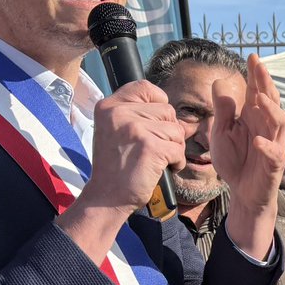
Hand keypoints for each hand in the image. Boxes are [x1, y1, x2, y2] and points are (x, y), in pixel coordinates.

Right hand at [80, 80, 183, 214]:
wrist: (106, 197)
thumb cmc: (115, 165)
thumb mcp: (115, 130)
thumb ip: (138, 114)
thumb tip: (174, 111)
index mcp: (108, 106)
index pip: (145, 87)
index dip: (158, 102)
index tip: (153, 123)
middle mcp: (119, 113)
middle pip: (167, 110)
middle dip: (168, 131)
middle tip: (151, 149)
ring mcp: (135, 129)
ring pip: (176, 130)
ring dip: (173, 148)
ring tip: (154, 159)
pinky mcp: (150, 146)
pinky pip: (178, 149)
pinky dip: (175, 162)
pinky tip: (159, 169)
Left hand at [210, 55, 284, 258]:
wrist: (242, 192)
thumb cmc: (235, 160)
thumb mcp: (221, 133)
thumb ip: (222, 111)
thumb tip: (219, 83)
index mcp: (254, 117)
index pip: (258, 91)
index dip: (257, 75)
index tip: (252, 56)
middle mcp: (267, 126)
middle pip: (271, 101)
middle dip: (266, 83)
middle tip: (259, 66)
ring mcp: (273, 144)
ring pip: (278, 123)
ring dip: (271, 110)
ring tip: (259, 100)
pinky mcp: (274, 164)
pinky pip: (274, 154)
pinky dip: (266, 147)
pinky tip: (256, 142)